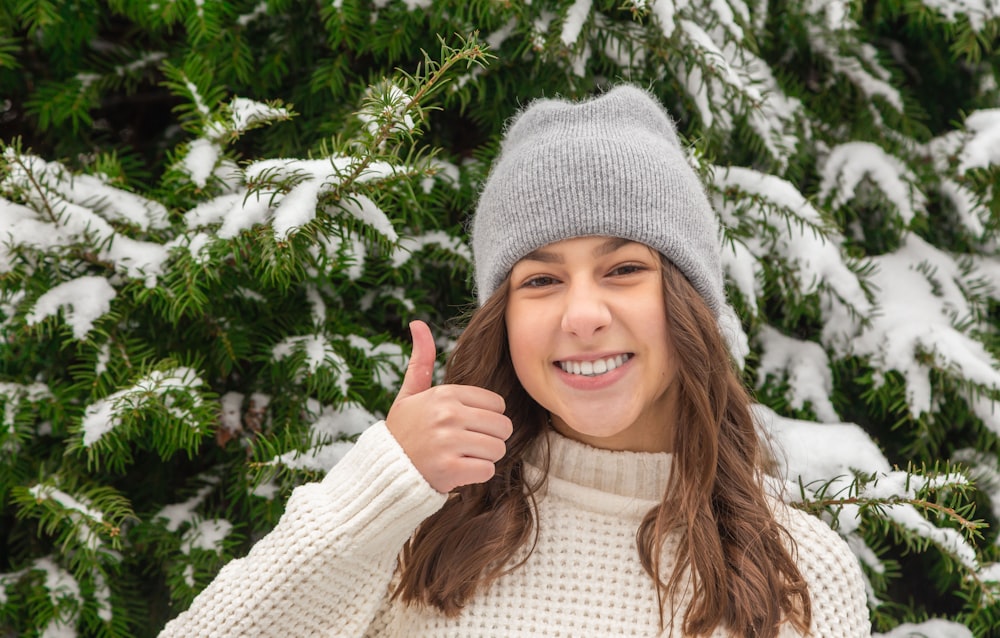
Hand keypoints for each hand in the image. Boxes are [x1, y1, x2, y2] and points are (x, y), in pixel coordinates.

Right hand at [385, 320, 512, 493]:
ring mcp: (449, 442)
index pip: (497, 404)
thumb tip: (417, 323)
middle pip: (502, 427)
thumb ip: (420, 360)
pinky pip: (488, 470)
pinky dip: (477, 475)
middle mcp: (448, 415)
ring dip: (483, 458)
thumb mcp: (410, 394)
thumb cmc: (403, 432)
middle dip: (489, 438)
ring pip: (498, 449)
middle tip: (466, 444)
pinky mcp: (450, 469)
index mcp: (445, 394)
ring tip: (460, 457)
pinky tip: (458, 472)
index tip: (465, 425)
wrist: (384, 471)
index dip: (485, 418)